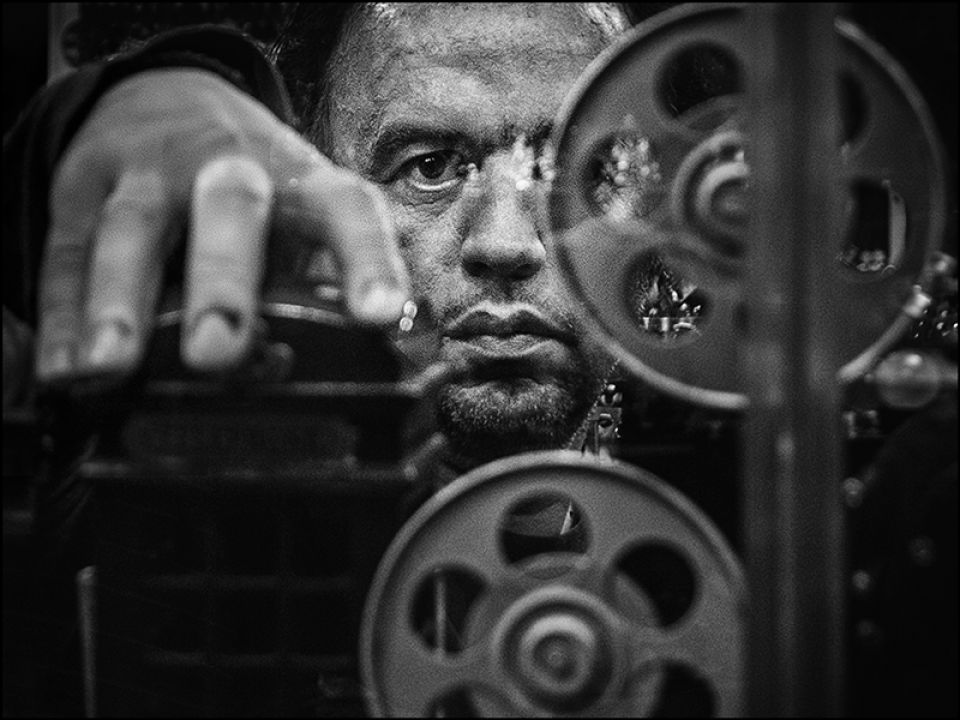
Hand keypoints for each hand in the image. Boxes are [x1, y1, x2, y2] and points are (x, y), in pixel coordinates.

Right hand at [36, 67, 408, 381]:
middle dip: (224, 283)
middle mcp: (231, 168)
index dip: (367, 262)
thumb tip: (335, 373)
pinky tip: (66, 368)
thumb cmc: (254, 194)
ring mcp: (153, 173)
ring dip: (121, 300)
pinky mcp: (86, 186)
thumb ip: (312, 289)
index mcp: (302, 182)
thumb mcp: (298, 221)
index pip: (347, 214)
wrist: (168, 98)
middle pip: (233, 213)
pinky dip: (64, 312)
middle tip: (217, 353)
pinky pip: (70, 251)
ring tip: (110, 367)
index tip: (382, 318)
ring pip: (136, 229)